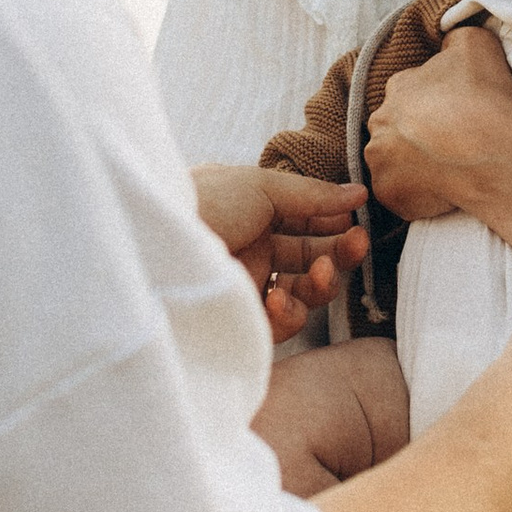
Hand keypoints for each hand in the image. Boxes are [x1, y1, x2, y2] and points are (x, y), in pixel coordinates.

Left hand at [193, 165, 371, 343]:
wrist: (152, 245)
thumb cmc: (202, 202)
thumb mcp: (260, 186)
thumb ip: (312, 195)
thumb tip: (358, 193)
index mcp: (253, 212)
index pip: (306, 222)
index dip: (334, 224)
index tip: (357, 221)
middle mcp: (251, 249)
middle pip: (310, 257)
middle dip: (338, 253)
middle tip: (356, 246)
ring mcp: (246, 286)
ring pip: (301, 294)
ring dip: (320, 284)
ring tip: (320, 273)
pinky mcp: (239, 320)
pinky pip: (279, 325)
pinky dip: (289, 315)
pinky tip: (280, 300)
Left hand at [361, 22, 511, 222]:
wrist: (487, 149)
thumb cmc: (481, 97)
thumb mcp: (473, 44)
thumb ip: (454, 38)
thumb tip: (448, 44)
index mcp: (398, 86)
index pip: (410, 93)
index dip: (434, 105)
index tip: (454, 115)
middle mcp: (380, 121)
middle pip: (396, 128)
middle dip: (417, 136)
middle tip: (449, 145)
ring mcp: (380, 161)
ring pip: (393, 162)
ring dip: (413, 165)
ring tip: (446, 170)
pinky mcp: (388, 194)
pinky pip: (400, 195)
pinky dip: (416, 195)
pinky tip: (442, 190)